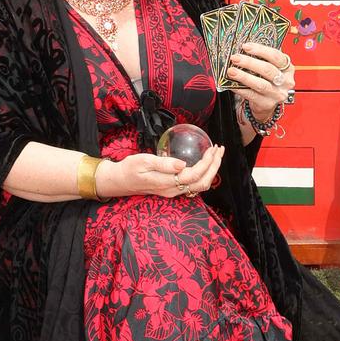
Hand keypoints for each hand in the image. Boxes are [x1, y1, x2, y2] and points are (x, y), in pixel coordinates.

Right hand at [100, 146, 224, 197]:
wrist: (119, 181)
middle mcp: (172, 190)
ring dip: (211, 171)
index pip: (194, 174)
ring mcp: (173, 191)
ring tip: (215, 155)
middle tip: (219, 150)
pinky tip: (203, 163)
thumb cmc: (129, 169)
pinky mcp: (172, 189)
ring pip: (199, 185)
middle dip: (215, 166)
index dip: (207, 163)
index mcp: (166, 183)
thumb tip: (182, 164)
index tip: (212, 148)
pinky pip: (193, 184)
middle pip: (202, 183)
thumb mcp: (143, 161)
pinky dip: (203, 173)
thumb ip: (163, 164)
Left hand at [227, 42, 294, 120]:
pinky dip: (240, 89)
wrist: (267, 102)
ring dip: (244, 76)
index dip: (260, 50)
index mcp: (288, 68)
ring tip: (232, 71)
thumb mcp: (270, 67)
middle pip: (268, 70)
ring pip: (260, 84)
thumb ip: (261, 59)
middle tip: (235, 58)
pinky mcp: (267, 104)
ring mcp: (277, 94)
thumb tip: (242, 50)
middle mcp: (285, 81)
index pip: (276, 56)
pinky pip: (251, 95)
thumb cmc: (267, 80)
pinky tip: (232, 84)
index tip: (245, 46)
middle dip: (249, 62)